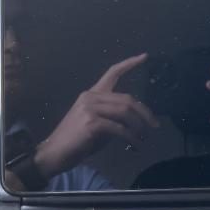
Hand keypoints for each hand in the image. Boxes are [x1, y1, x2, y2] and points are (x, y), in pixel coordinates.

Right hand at [34, 53, 157, 178]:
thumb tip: (132, 122)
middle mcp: (91, 97)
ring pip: (125, 112)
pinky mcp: (91, 123)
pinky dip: (131, 137)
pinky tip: (136, 145)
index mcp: (92, 94)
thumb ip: (112, 118)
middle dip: (145, 113)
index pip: (112, 72)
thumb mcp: (97, 125)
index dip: (129, 64)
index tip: (144, 56)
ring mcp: (90, 108)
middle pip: (127, 99)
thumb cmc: (76, 141)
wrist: (54, 153)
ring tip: (144, 138)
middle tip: (155, 125)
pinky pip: (119, 129)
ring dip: (139, 127)